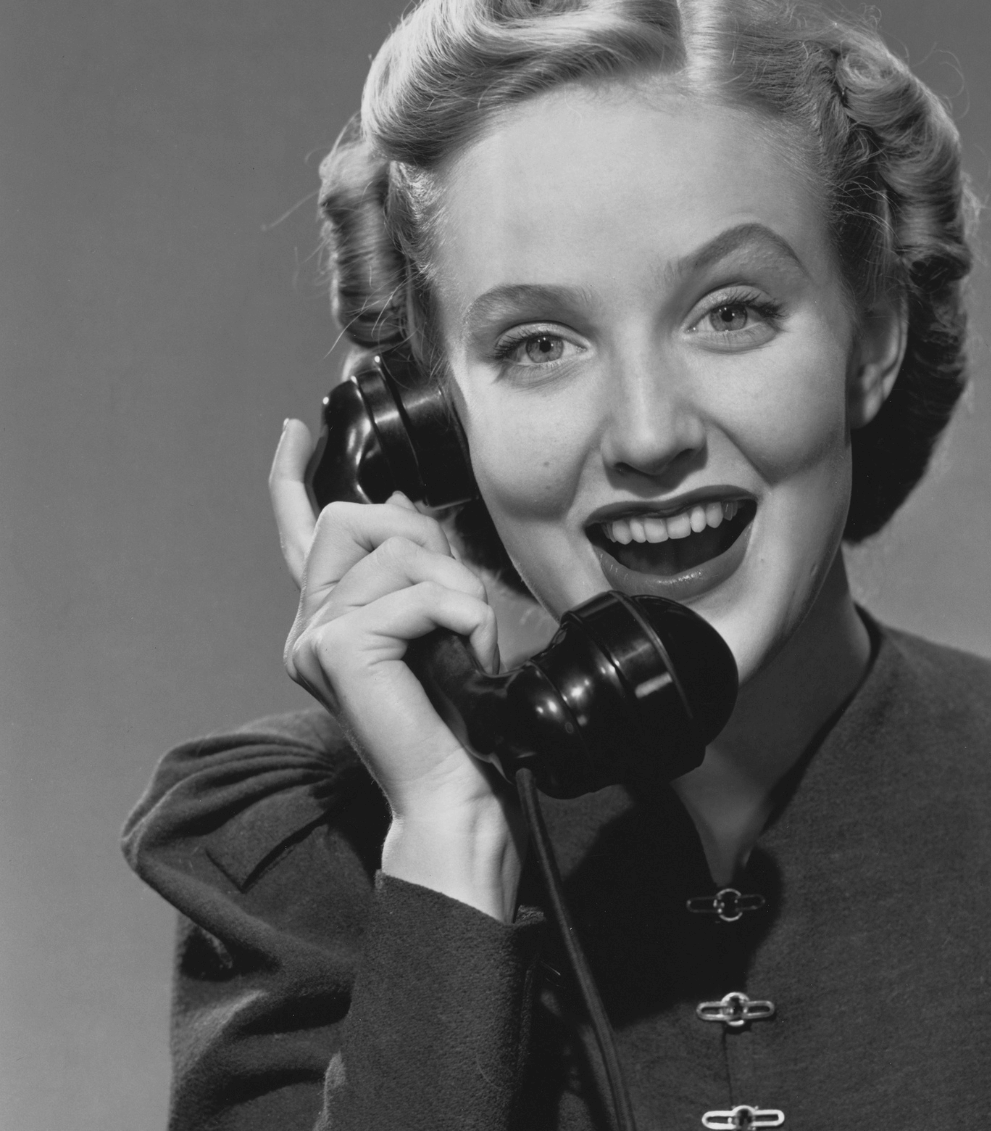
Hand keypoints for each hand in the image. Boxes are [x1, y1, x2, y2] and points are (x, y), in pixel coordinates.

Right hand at [269, 419, 524, 919]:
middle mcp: (307, 625)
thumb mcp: (435, 621)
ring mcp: (314, 637)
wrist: (452, 787)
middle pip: (349, 517)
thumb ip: (408, 567)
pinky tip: (469, 648)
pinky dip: (459, 612)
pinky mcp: (336, 649)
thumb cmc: (452, 712)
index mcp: (325, 617)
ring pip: (392, 551)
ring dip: (454, 585)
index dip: (292, 476)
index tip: (294, 431)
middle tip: (456, 593)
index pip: (296, 531)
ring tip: (470, 635)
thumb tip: (393, 504)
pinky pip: (414, 593)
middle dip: (418, 537)